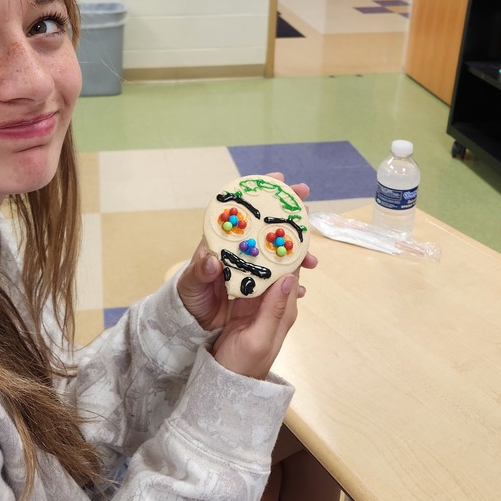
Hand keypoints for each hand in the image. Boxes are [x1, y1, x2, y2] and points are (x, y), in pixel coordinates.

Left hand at [176, 177, 317, 376]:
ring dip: (298, 254)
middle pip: (268, 227)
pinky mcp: (259, 286)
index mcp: (224, 240)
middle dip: (290, 217)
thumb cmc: (188, 295)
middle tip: (307, 208)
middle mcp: (242, 249)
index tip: (280, 179)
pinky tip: (303, 288)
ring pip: (279, 254)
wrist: (192, 321)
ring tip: (312, 261)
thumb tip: (212, 260)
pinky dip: (293, 283)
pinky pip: (280, 281)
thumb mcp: (190, 283)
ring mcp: (252, 266)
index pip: (244, 210)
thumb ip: (200, 272)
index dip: (262, 192)